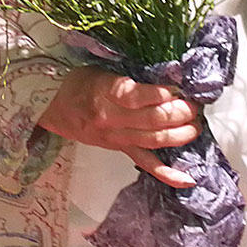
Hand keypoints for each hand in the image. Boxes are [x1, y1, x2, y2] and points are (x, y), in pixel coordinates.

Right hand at [37, 67, 200, 185]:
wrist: (50, 106)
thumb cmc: (77, 81)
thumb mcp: (100, 68)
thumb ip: (129, 73)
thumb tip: (167, 73)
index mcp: (105, 93)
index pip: (136, 97)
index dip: (161, 94)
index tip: (180, 87)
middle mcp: (111, 119)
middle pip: (151, 120)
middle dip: (179, 114)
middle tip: (195, 106)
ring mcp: (117, 138)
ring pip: (154, 141)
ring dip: (180, 135)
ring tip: (196, 126)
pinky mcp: (119, 150)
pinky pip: (146, 164)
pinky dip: (167, 174)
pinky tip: (188, 179)